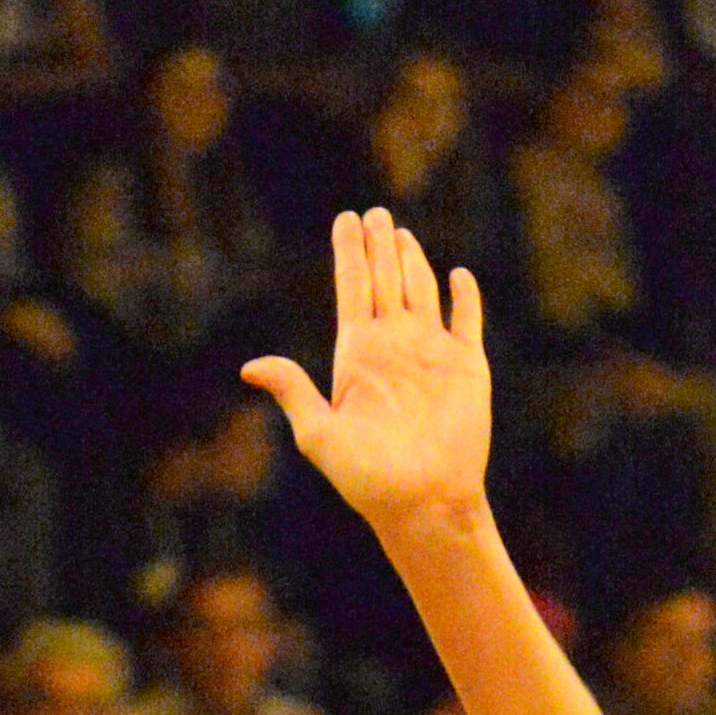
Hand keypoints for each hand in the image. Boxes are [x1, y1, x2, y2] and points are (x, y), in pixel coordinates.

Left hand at [243, 209, 491, 546]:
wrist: (423, 501)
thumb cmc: (367, 477)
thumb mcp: (320, 434)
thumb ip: (292, 392)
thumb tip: (249, 368)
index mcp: (358, 355)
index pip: (351, 289)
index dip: (349, 253)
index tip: (346, 219)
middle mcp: (393, 346)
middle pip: (384, 281)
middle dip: (379, 246)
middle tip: (374, 213)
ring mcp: (431, 352)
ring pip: (421, 290)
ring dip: (412, 261)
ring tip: (400, 234)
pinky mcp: (466, 365)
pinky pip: (466, 320)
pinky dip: (463, 296)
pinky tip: (457, 276)